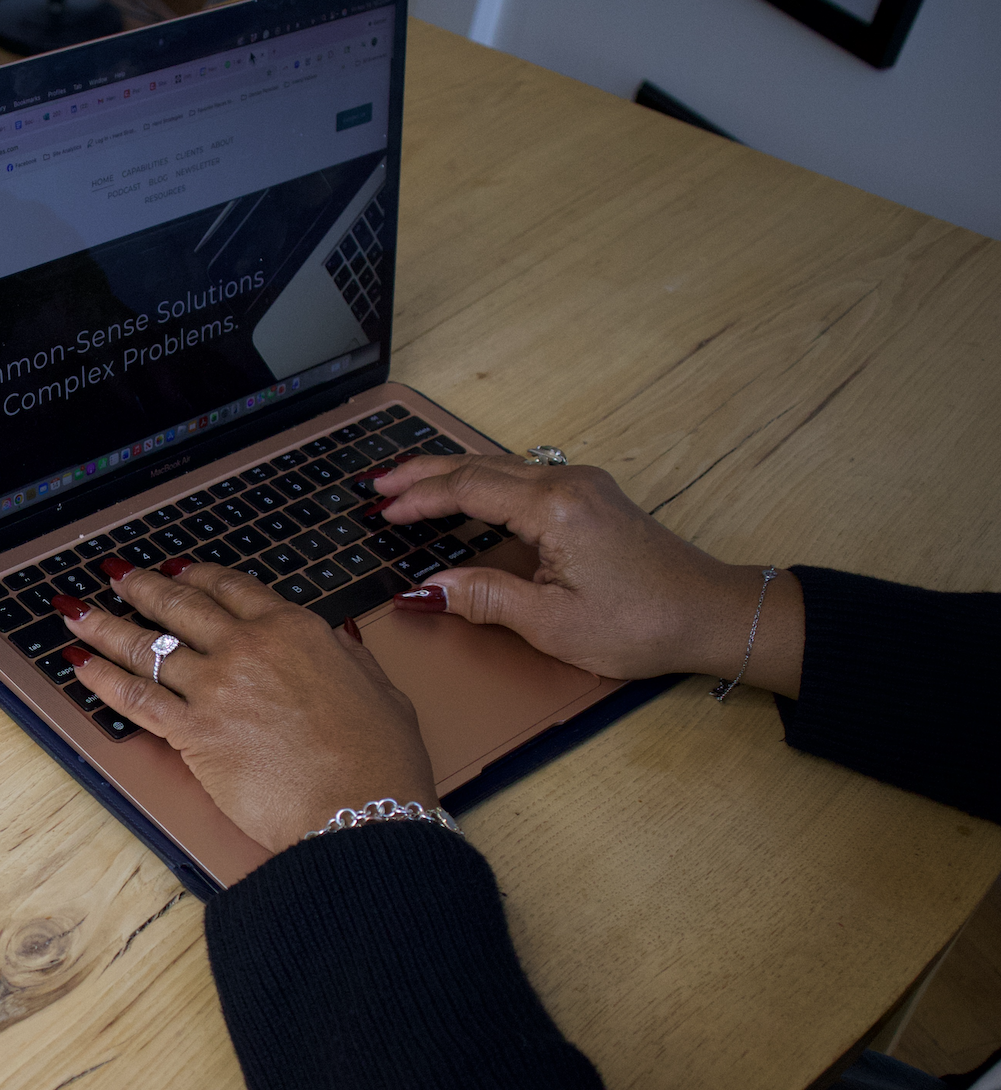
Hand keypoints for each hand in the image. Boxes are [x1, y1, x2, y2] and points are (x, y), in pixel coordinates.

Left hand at [55, 559, 437, 852]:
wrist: (360, 809)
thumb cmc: (379, 759)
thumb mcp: (380, 689)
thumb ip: (350, 657)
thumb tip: (339, 638)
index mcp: (296, 630)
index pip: (234, 589)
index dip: (199, 576)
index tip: (179, 569)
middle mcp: (249, 648)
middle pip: (181, 605)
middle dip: (143, 587)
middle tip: (119, 575)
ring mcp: (216, 687)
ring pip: (146, 646)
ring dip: (104, 625)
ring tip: (78, 612)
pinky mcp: (192, 731)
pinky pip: (134, 697)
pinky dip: (101, 679)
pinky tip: (79, 665)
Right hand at [375, 454, 803, 695]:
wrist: (712, 614)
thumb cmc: (641, 623)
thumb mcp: (551, 623)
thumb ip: (484, 598)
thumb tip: (426, 588)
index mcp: (554, 508)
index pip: (468, 490)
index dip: (419, 499)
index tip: (382, 510)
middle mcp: (568, 483)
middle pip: (479, 466)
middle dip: (424, 473)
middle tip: (378, 482)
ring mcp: (583, 486)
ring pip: (500, 467)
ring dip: (451, 474)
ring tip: (409, 482)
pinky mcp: (592, 498)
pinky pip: (522, 477)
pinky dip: (482, 482)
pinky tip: (466, 493)